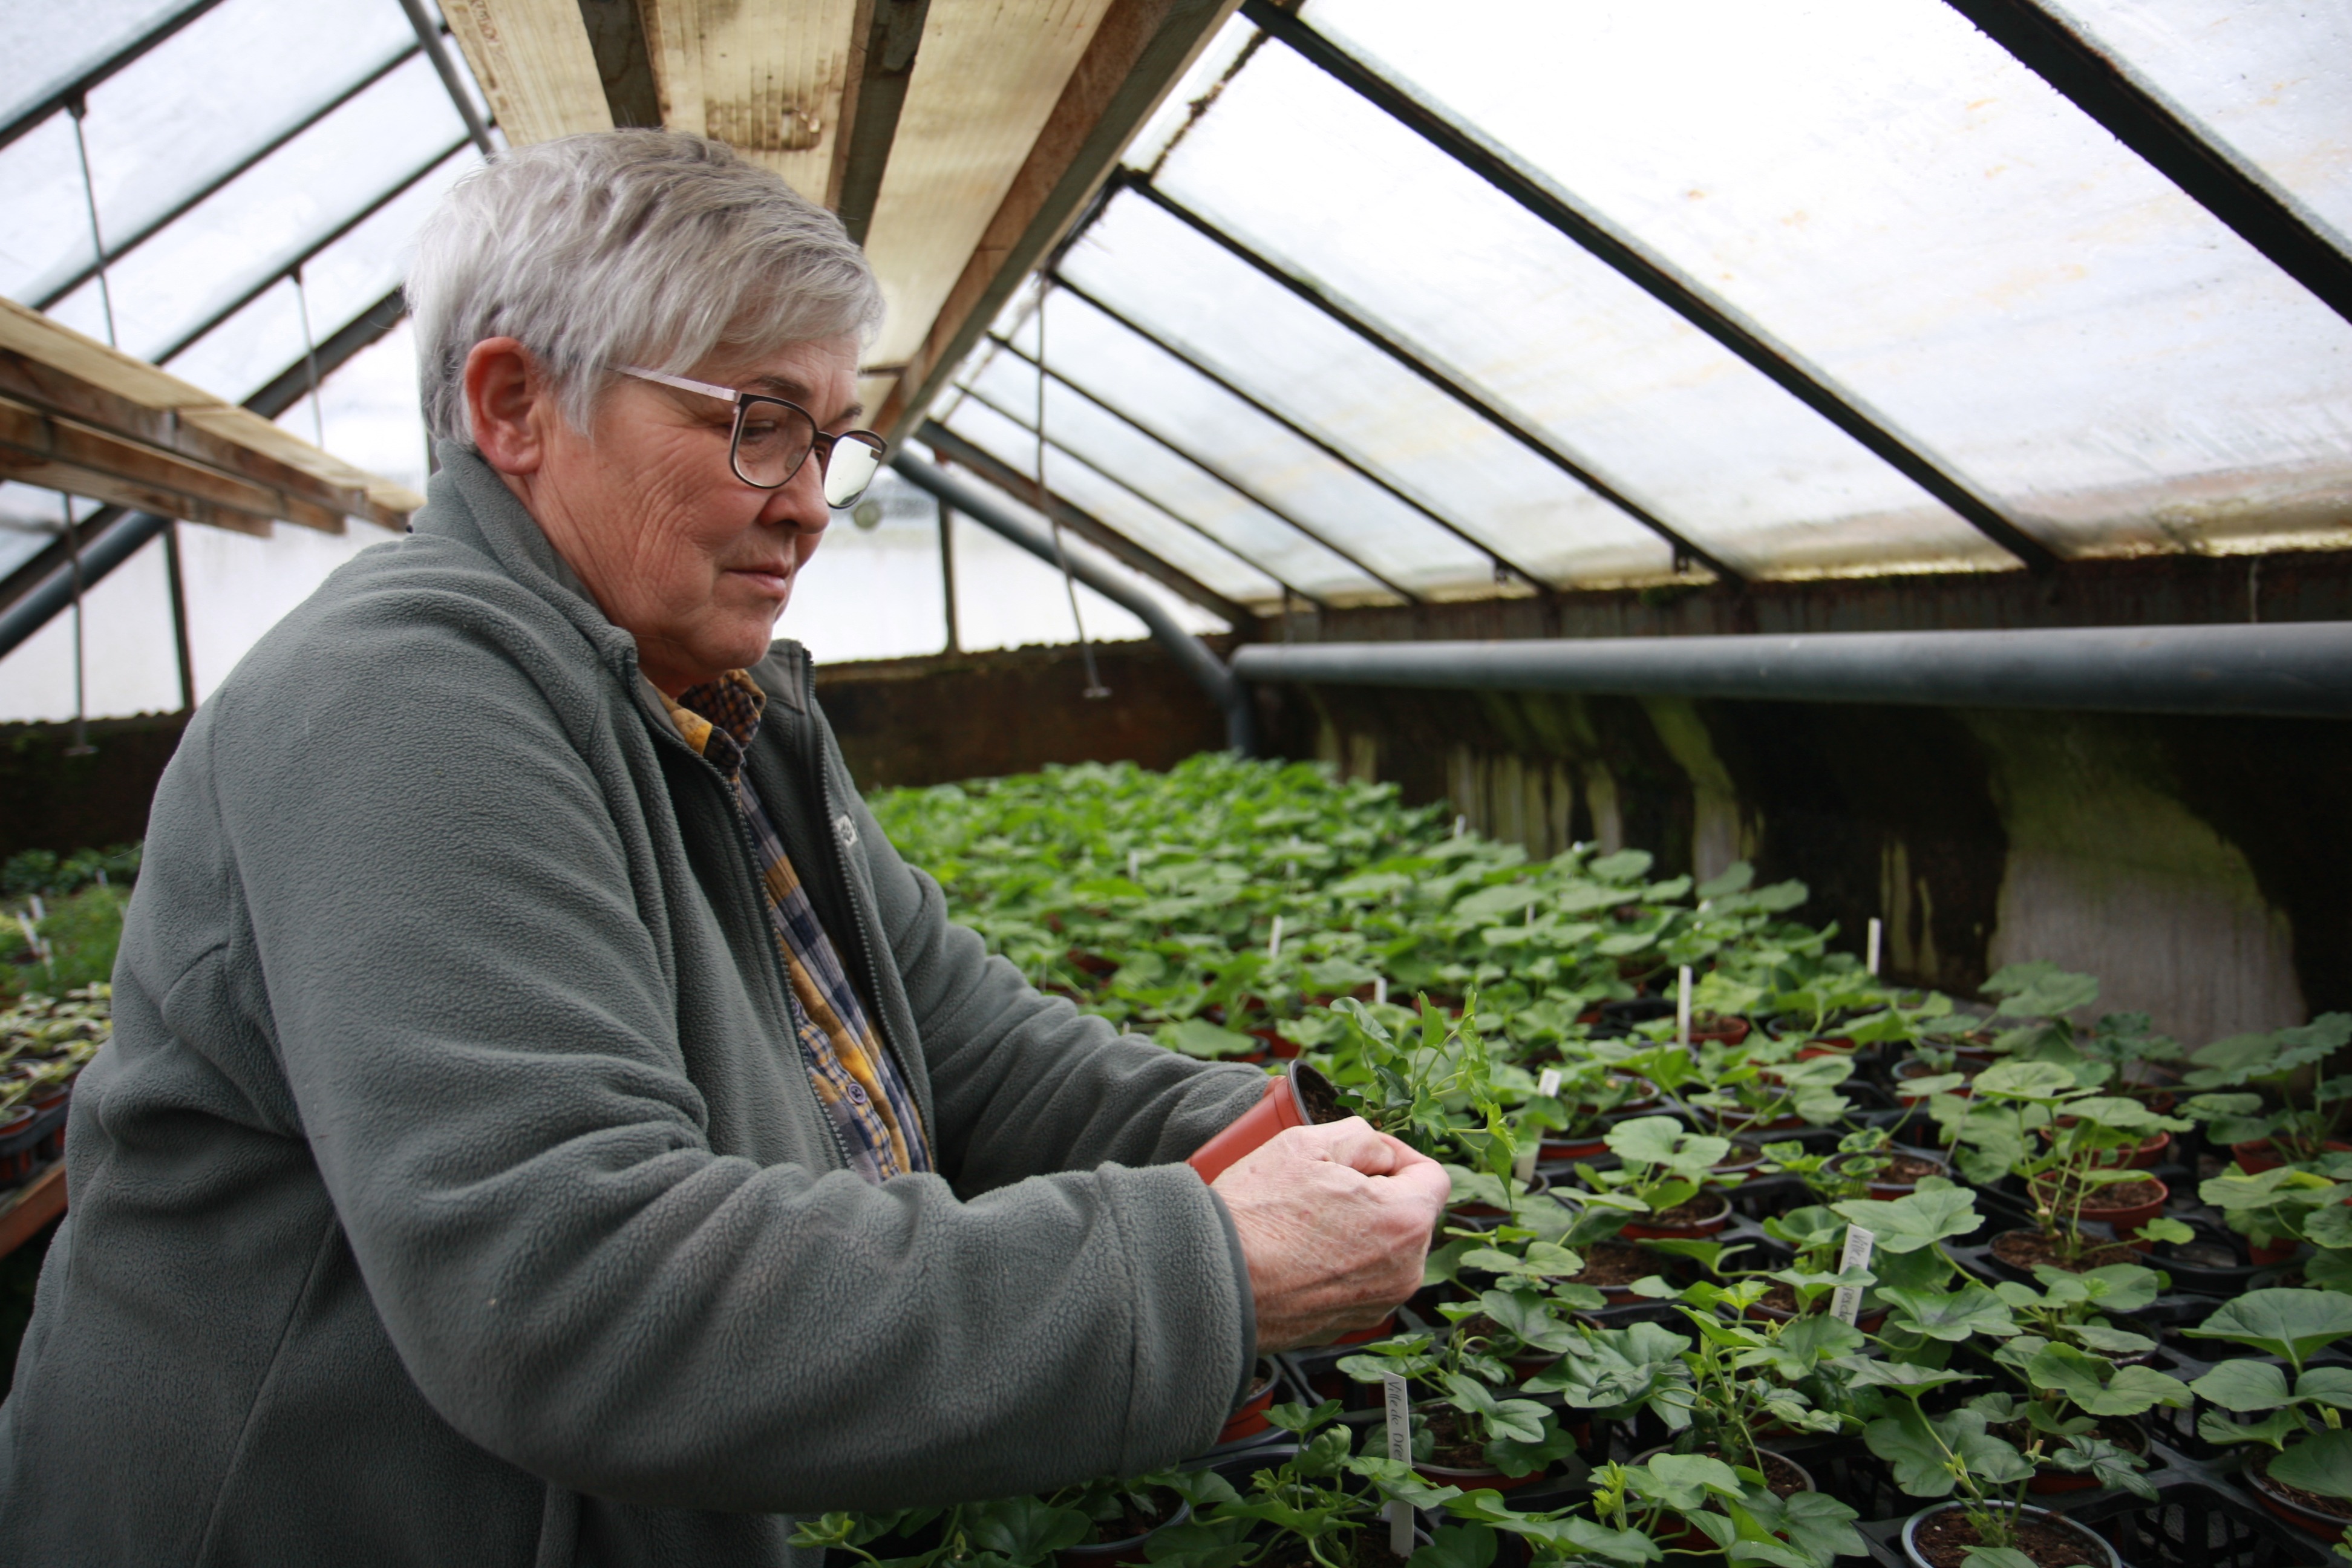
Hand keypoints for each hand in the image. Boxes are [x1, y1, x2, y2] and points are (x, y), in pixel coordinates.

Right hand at [1211, 1116, 1449, 1351]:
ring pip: (1383, 1249)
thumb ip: (1360, 1137)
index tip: (1367, 1153)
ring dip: (1357, 1228)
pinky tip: (1299, 1251)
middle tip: (1324, 1181)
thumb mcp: (1307, 1144)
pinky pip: (1358, 1281)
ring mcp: (1377, 1304)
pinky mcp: (1348, 1326)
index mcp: (1405, 1222)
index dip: (1399, 1154)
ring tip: (1305, 1218)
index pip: (1432, 1176)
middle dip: (1376, 1192)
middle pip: (1407, 1214)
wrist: (1212, 1283)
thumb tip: (1378, 1151)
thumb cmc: (1257, 1216)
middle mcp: (1404, 1271)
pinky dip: (1338, 1263)